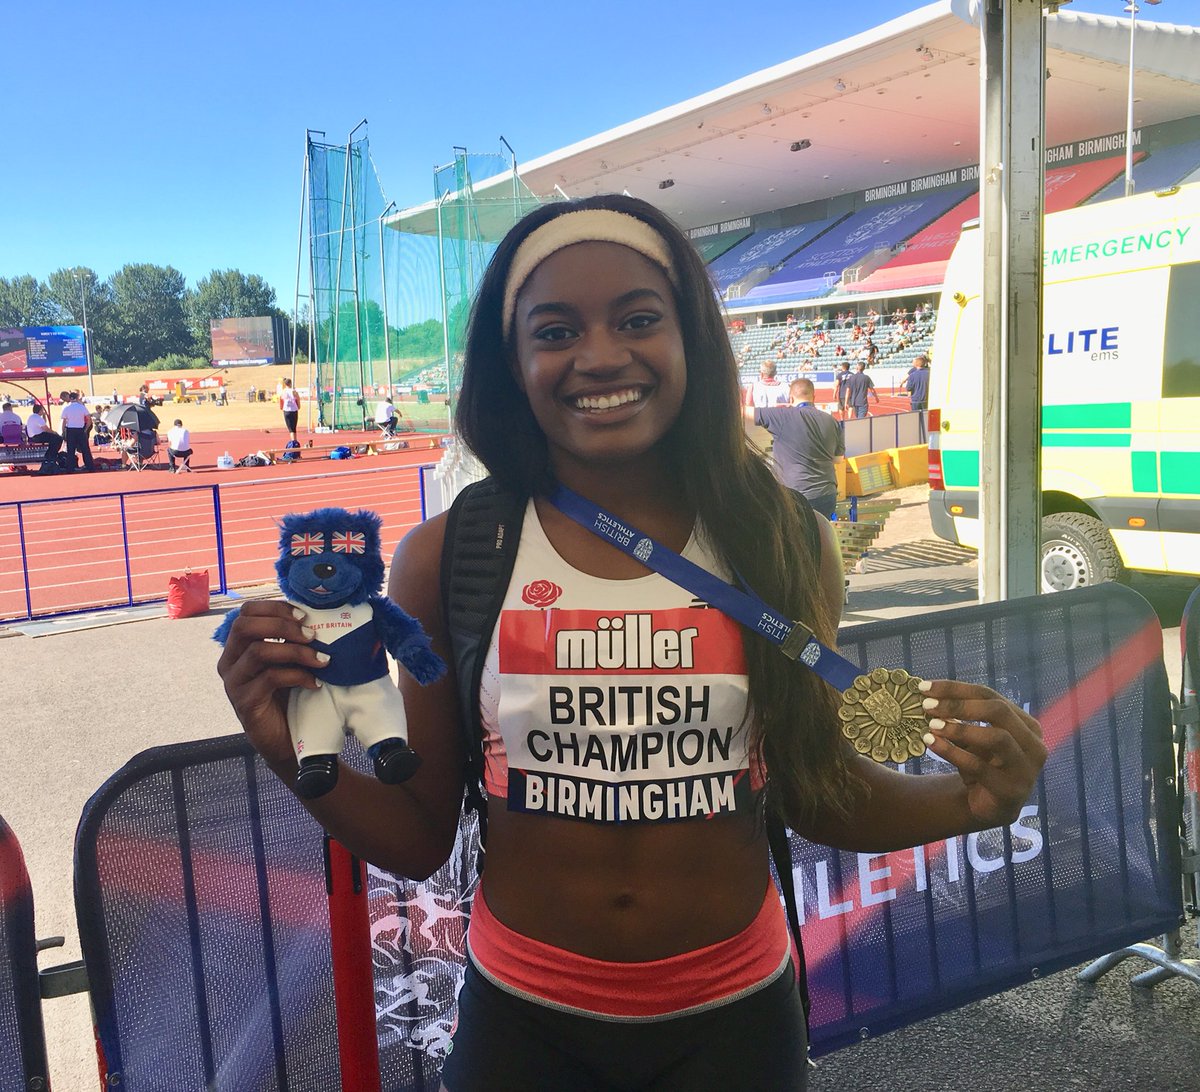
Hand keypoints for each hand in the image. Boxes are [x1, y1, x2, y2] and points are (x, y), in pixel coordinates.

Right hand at [216, 600, 326, 769]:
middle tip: (312, 635)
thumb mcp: (288, 661)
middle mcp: (229, 661)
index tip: (304, 616)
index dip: (275, 608)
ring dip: (296, 652)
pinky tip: (315, 683)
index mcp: (238, 646)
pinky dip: (298, 676)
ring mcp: (234, 682)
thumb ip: (290, 639)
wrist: (286, 738)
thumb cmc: (288, 694)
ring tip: (321, 660)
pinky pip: (270, 678)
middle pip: (245, 626)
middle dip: (283, 625)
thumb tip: (314, 616)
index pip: (246, 612)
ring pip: (259, 651)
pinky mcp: (244, 702)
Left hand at [919, 680, 1046, 828]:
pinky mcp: (1011, 790)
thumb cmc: (981, 765)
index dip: (956, 689)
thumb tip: (929, 696)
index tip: (925, 687)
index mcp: (1026, 724)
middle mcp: (1033, 744)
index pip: (990, 696)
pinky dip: (953, 752)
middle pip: (998, 711)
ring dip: (960, 728)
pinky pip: (980, 767)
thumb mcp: (970, 738)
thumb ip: (958, 718)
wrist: (988, 807)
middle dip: (959, 705)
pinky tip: (932, 743)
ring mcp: (1026, 769)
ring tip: (931, 726)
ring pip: (997, 737)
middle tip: (927, 706)